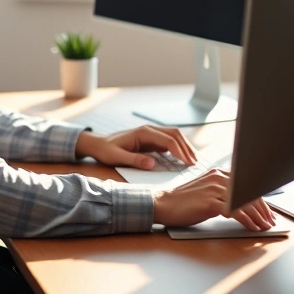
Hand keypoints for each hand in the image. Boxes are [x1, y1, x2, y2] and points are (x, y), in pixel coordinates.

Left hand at [75, 125, 197, 169]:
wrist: (98, 144)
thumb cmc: (106, 151)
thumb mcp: (117, 158)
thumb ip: (135, 160)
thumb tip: (153, 164)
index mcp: (143, 133)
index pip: (168, 140)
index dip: (180, 151)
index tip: (188, 163)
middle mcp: (149, 130)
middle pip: (175, 134)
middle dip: (187, 148)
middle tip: (195, 163)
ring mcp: (151, 133)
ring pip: (174, 135)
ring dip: (185, 146)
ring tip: (193, 160)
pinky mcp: (151, 139)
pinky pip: (169, 141)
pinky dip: (179, 147)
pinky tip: (183, 158)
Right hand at [152, 169, 275, 230]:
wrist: (164, 204)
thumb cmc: (183, 201)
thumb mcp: (206, 191)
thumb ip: (223, 192)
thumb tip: (242, 205)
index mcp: (219, 173)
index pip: (247, 184)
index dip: (260, 199)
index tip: (267, 211)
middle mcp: (219, 178)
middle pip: (249, 192)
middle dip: (263, 209)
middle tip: (270, 221)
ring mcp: (215, 189)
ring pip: (245, 203)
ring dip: (258, 217)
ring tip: (264, 226)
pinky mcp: (211, 202)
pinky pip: (236, 212)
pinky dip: (247, 221)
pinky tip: (251, 227)